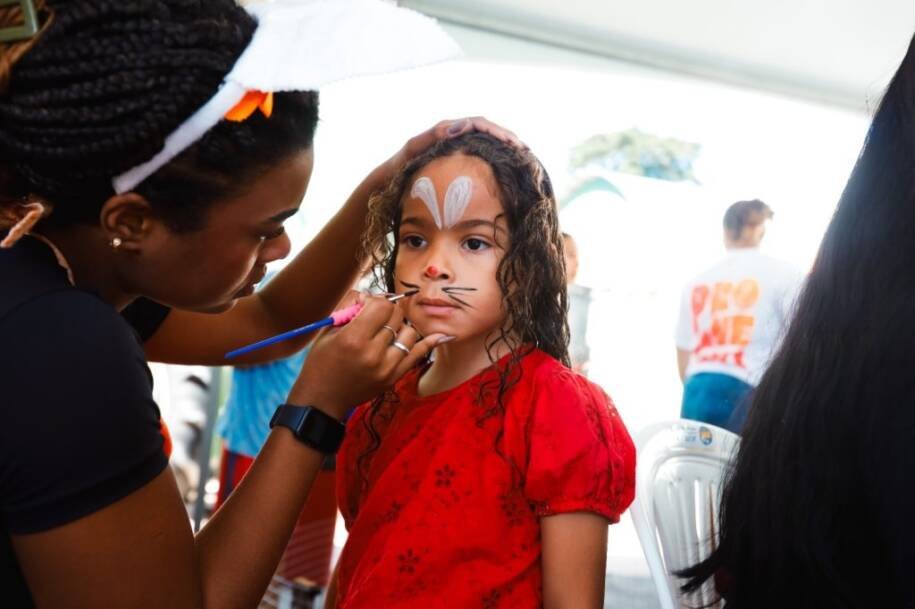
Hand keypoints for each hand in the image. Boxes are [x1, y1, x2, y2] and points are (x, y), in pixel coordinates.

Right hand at [287, 295, 449, 418]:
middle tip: (376, 316)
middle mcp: (373, 354)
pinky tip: (442, 335)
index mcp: (353, 339)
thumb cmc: (321, 362)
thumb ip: (350, 307)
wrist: (322, 400)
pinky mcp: (394, 378)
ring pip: (410, 333)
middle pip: (397, 317)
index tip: (366, 305)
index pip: (382, 305)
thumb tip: (371, 295)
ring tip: (386, 330)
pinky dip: (429, 342)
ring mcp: (386, 368)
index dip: (375, 301)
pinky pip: (418, 355)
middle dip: (388, 311)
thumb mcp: (327, 330)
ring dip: (400, 326)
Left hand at [382, 117, 526, 177]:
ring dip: (505, 146)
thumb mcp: (413, 149)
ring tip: (522, 155)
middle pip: (487, 129)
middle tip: (523, 149)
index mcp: (446, 129)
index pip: (478, 124)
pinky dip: (495, 156)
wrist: (390, 178)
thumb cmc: (401, 165)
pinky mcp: (456, 158)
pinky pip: (480, 154)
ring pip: (486, 141)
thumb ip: (432, 136)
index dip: (497, 131)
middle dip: (507, 137)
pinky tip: (506, 167)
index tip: (512, 143)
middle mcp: (453, 133)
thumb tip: (458, 126)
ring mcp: (456, 146)